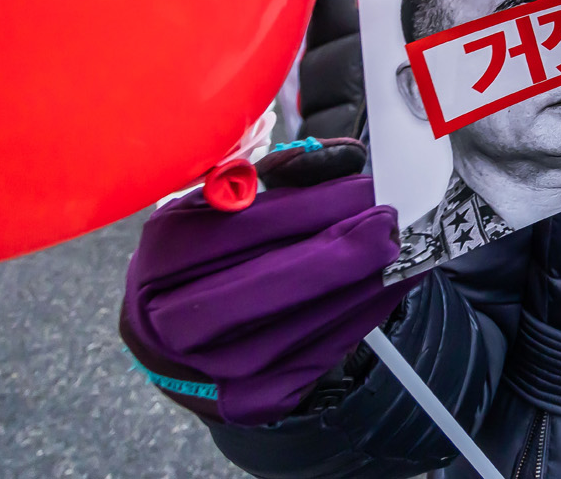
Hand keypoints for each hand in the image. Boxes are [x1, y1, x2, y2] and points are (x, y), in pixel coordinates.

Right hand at [119, 139, 411, 426]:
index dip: (307, 209)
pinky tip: (386, 290)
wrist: (187, 341)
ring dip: (357, 288)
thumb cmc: (216, 255)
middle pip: (263, 286)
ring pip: (293, 329)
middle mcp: (170, 319)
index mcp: (161, 255)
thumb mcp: (230, 205)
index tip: (363, 188)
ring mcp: (206, 369)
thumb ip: (282, 174)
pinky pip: (312, 361)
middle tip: (388, 224)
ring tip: (399, 254)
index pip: (239, 229)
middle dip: (336, 253)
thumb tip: (346, 157)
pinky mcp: (247, 402)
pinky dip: (356, 321)